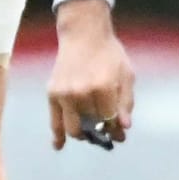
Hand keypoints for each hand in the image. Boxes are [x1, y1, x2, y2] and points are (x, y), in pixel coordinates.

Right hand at [47, 1, 135, 148]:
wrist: (83, 34)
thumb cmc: (108, 53)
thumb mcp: (126, 74)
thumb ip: (126, 102)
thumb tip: (123, 127)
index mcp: (103, 87)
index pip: (110, 121)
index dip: (116, 130)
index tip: (119, 135)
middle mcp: (82, 92)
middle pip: (91, 128)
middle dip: (100, 134)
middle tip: (104, 132)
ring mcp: (64, 94)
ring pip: (73, 129)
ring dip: (83, 134)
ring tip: (89, 131)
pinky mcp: (52, 93)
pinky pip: (54, 121)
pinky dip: (57, 135)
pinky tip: (59, 145)